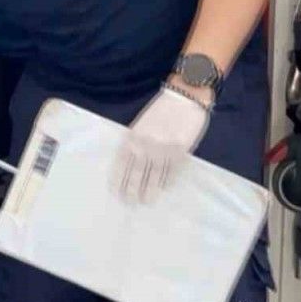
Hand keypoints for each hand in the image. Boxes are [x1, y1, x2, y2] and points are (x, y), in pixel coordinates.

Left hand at [110, 85, 209, 203]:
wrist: (184, 97)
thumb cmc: (160, 109)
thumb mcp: (140, 123)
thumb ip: (135, 141)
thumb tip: (131, 162)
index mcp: (133, 137)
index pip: (122, 163)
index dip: (118, 179)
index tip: (115, 193)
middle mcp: (146, 146)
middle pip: (136, 174)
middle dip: (132, 190)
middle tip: (130, 203)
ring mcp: (163, 150)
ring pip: (154, 177)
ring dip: (150, 191)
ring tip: (146, 201)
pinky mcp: (180, 152)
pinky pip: (172, 172)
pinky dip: (167, 181)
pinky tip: (164, 189)